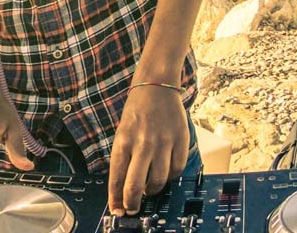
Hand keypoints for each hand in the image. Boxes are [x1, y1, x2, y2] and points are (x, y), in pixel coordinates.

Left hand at [107, 85, 188, 214]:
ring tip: (148, 189)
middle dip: (132, 202)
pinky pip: (176, 169)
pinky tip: (165, 173)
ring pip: (158, 180)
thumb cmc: (136, 112)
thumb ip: (124, 157)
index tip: (117, 210)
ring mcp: (163, 143)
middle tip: (132, 209)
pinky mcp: (180, 141)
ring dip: (152, 190)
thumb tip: (124, 186)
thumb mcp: (122, 132)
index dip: (116, 198)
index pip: (116, 177)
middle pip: (136, 185)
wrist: (156, 87)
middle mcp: (142, 144)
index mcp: (123, 141)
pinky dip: (170, 176)